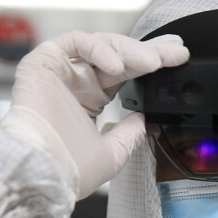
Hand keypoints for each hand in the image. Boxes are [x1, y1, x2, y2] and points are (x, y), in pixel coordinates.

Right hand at [0, 31, 189, 198]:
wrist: (41, 173)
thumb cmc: (69, 171)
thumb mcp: (112, 154)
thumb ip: (129, 135)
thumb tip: (144, 119)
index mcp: (91, 103)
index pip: (125, 77)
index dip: (150, 67)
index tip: (177, 63)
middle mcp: (78, 85)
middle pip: (119, 59)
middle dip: (150, 53)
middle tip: (176, 52)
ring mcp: (62, 72)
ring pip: (101, 47)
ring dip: (131, 52)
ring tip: (153, 63)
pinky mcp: (45, 62)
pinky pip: (76, 43)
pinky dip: (100, 50)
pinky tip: (118, 66)